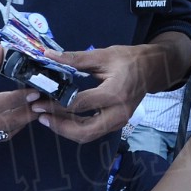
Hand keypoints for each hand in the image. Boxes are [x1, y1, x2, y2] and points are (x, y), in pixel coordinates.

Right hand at [0, 43, 40, 141]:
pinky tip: (23, 113)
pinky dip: (14, 126)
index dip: (17, 99)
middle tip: (45, 101)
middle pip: (4, 123)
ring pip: (4, 132)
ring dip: (23, 121)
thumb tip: (1, 51)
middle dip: (27, 112)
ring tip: (39, 107)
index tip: (35, 91)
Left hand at [31, 45, 149, 142]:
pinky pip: (93, 131)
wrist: (152, 69)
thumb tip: (48, 55)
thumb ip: (74, 58)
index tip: (38, 102)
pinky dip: (75, 128)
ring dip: (66, 130)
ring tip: (47, 118)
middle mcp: (118, 113)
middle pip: (84, 131)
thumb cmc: (129, 60)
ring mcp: (119, 121)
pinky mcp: (116, 124)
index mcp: (114, 93)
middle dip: (60, 126)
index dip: (56, 105)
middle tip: (40, 116)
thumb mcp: (102, 55)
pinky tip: (62, 118)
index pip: (80, 105)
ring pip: (88, 135)